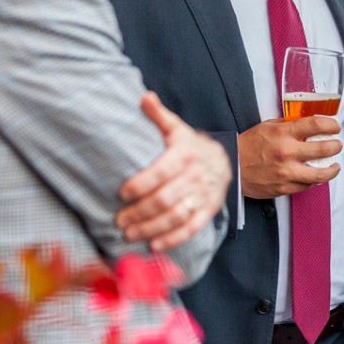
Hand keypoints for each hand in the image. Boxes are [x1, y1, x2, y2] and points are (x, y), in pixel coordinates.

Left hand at [116, 92, 230, 250]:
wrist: (224, 160)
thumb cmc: (189, 146)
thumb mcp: (176, 128)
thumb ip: (158, 116)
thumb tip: (144, 97)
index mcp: (185, 154)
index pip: (161, 172)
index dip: (141, 184)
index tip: (122, 193)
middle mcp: (196, 176)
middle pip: (165, 199)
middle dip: (140, 212)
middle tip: (119, 220)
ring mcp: (203, 196)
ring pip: (176, 216)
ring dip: (151, 228)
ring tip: (129, 234)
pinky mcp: (208, 211)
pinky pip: (191, 228)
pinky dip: (172, 239)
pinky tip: (154, 246)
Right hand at [237, 117, 341, 198]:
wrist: (232, 166)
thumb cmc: (248, 146)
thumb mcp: (267, 126)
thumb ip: (288, 124)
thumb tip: (308, 123)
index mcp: (283, 133)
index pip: (316, 125)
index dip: (331, 125)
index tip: (335, 127)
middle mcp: (287, 152)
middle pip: (324, 149)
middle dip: (336, 146)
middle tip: (337, 145)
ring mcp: (287, 172)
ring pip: (321, 174)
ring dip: (332, 169)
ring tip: (335, 166)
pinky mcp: (284, 188)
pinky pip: (306, 186)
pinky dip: (313, 180)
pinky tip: (314, 176)